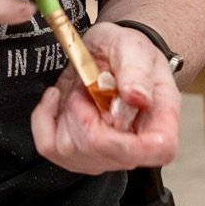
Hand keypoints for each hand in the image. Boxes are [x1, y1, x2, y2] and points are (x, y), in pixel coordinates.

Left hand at [30, 21, 180, 174]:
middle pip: (98, 150)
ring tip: (82, 89)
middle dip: (83, 110)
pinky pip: (48, 146)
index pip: (155, 151)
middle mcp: (133, 148)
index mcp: (160, 124)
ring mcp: (103, 156)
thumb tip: (138, 97)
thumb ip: (138, 71)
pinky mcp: (75, 154)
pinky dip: (43, 118)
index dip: (126, 138)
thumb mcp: (136, 49)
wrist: (111, 54)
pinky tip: (56, 99)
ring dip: (66, 110)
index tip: (110, 105)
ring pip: (68, 149)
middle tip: (91, 84)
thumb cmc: (130, 52)